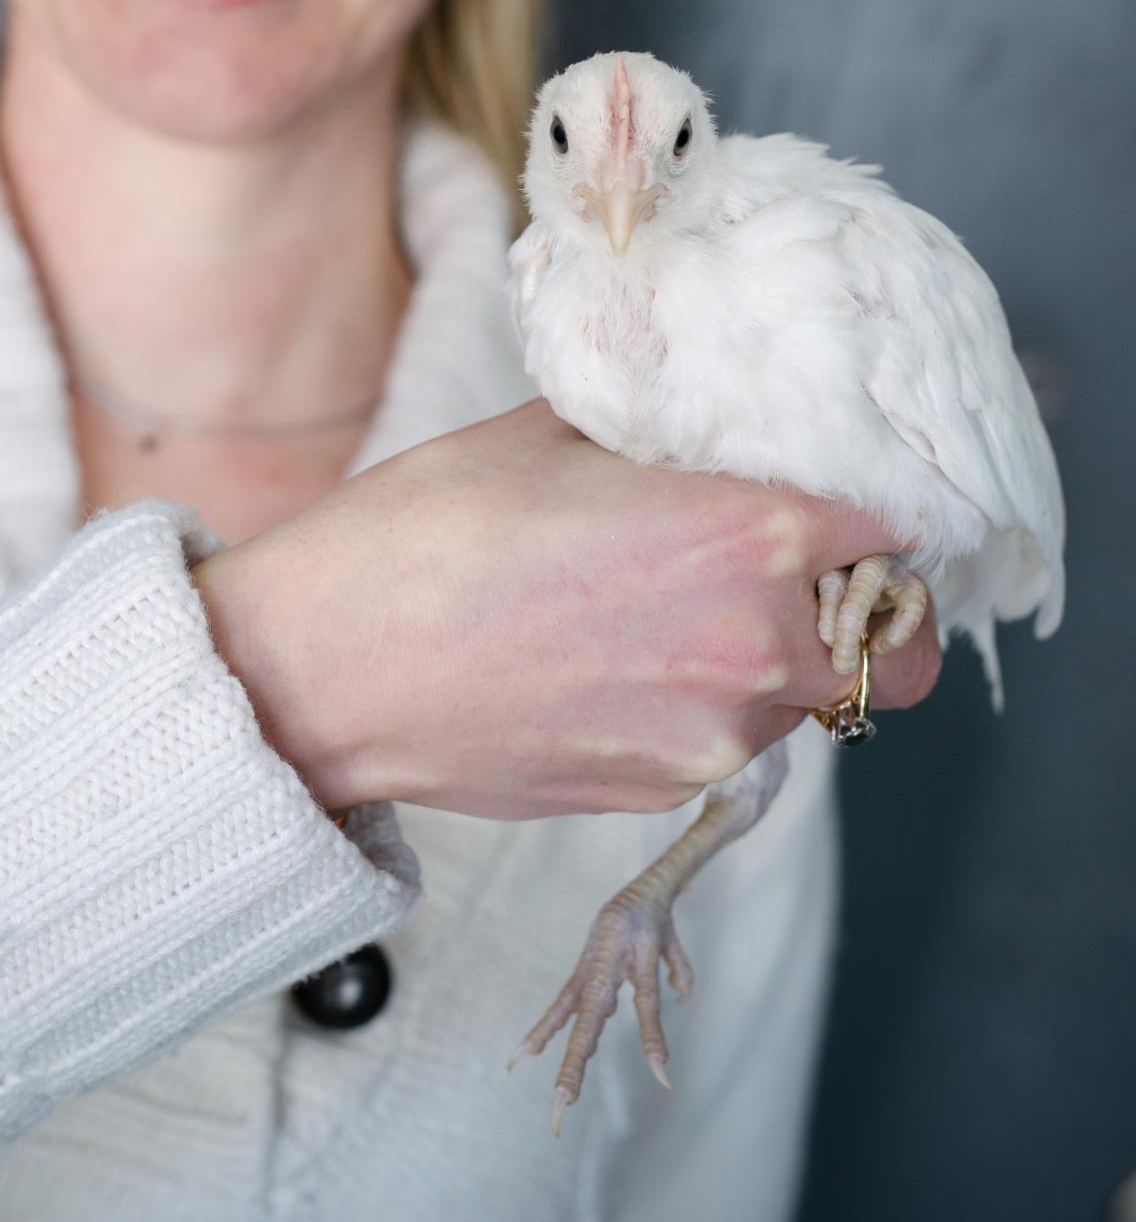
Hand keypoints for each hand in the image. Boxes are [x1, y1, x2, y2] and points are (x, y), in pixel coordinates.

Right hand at [192, 398, 941, 820]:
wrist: (325, 668)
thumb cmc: (426, 533)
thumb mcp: (554, 435)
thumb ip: (660, 436)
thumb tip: (701, 431)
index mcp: (746, 539)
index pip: (896, 534)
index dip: (880, 516)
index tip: (851, 508)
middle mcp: (752, 651)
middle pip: (889, 649)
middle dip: (857, 609)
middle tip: (791, 571)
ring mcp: (707, 737)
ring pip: (805, 702)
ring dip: (772, 659)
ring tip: (663, 608)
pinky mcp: (657, 790)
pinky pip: (723, 741)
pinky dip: (698, 703)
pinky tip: (606, 658)